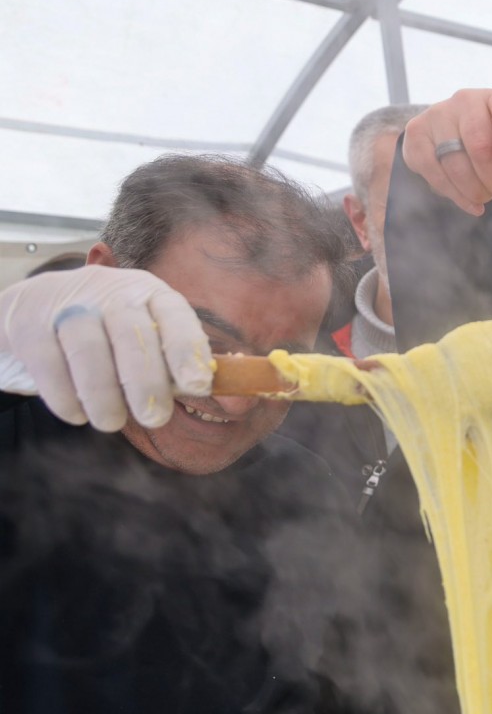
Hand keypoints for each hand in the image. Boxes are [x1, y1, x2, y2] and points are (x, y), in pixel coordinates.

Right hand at [0, 266, 211, 430]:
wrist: (32, 312)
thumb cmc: (109, 338)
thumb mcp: (150, 345)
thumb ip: (189, 373)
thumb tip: (241, 399)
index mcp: (149, 294)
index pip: (175, 315)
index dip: (188, 349)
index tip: (199, 385)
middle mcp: (110, 291)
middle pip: (133, 333)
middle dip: (147, 381)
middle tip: (155, 418)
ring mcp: (66, 304)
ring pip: (89, 349)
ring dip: (104, 394)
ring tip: (112, 422)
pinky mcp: (28, 323)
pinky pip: (49, 362)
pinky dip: (65, 395)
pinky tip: (78, 414)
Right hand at [402, 89, 491, 215]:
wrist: (456, 139)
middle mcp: (465, 100)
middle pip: (479, 144)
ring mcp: (437, 115)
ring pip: (455, 162)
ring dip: (475, 189)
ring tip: (487, 196)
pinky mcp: (416, 135)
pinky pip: (434, 171)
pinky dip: (455, 195)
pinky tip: (471, 203)